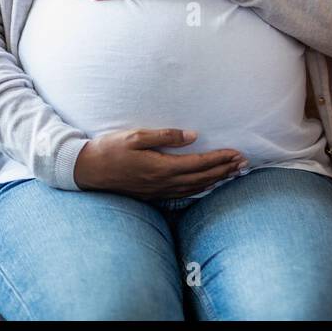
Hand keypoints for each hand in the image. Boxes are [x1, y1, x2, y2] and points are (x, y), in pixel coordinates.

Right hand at [73, 128, 246, 198]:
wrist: (87, 171)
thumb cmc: (110, 149)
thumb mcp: (136, 136)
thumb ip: (166, 136)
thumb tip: (193, 136)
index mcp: (161, 167)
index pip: (199, 163)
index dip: (220, 159)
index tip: (237, 154)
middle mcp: (163, 182)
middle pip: (202, 177)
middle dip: (224, 170)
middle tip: (244, 164)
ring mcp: (158, 191)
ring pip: (195, 187)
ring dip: (216, 180)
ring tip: (232, 173)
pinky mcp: (153, 194)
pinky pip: (183, 193)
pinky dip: (200, 188)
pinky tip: (208, 184)